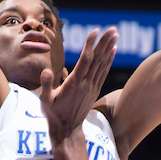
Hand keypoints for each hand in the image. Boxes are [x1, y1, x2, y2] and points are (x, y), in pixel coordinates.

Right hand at [40, 27, 117, 145]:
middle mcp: (86, 84)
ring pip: (102, 64)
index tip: (94, 31)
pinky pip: (104, 72)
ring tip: (115, 34)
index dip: (90, 45)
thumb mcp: (45, 101)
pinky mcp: (95, 90)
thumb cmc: (54, 115)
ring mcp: (92, 87)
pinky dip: (109, 60)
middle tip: (112, 29)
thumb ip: (46, 85)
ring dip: (109, 48)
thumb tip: (46, 71)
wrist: (67, 130)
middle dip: (104, 43)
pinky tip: (113, 49)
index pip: (85, 61)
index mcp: (74, 84)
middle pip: (97, 60)